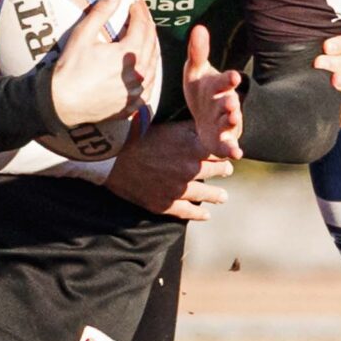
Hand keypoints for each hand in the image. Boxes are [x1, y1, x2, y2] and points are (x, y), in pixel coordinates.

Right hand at [47, 0, 155, 127]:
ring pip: (154, 65)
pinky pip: (150, 85)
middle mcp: (139, 73)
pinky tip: (145, 67)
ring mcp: (138, 91)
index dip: (139, 13)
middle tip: (141, 17)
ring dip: (151, 48)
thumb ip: (101, 13)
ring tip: (145, 38)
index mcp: (129, 54)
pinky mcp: (134, 104)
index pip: (141, 27)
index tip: (134, 4)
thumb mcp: (82, 35)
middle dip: (147, 27)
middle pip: (151, 44)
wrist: (62, 103)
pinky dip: (150, 72)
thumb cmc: (70, 69)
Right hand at [103, 119, 233, 220]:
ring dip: (217, 195)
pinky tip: (205, 214)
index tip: (228, 153)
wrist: (112, 156)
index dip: (225, 152)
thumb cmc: (137, 136)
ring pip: (206, 194)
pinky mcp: (164, 204)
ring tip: (223, 197)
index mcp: (192, 148)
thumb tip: (207, 127)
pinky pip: (187, 212)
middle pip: (215, 172)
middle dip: (222, 170)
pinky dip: (198, 214)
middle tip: (226, 171)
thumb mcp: (167, 126)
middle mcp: (189, 170)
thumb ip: (190, 128)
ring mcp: (178, 189)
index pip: (219, 151)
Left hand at [181, 24, 242, 161]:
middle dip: (231, 102)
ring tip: (234, 118)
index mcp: (219, 86)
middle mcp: (226, 104)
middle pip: (230, 103)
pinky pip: (229, 145)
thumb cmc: (202, 90)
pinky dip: (233, 149)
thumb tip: (199, 28)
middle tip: (232, 101)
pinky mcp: (222, 141)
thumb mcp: (196, 71)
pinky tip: (237, 154)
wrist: (205, 117)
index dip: (229, 79)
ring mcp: (226, 123)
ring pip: (231, 122)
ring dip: (233, 121)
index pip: (225, 81)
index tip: (234, 76)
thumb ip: (198, 52)